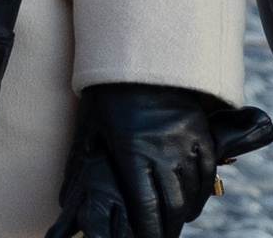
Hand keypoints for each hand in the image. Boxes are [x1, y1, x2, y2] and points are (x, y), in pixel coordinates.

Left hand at [45, 88, 271, 237]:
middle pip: (172, 207)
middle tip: (158, 236)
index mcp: (133, 153)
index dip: (146, 232)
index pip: (145, 208)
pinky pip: (207, 174)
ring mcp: (186, 143)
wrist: (140, 52)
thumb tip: (65, 200)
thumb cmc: (108, 92)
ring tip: (174, 224)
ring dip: (184, 214)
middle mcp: (164, 153)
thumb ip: (83, 164)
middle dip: (165, 228)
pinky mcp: (202, 134)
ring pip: (192, 195)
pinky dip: (201, 194)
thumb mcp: (91, 126)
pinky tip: (192, 204)